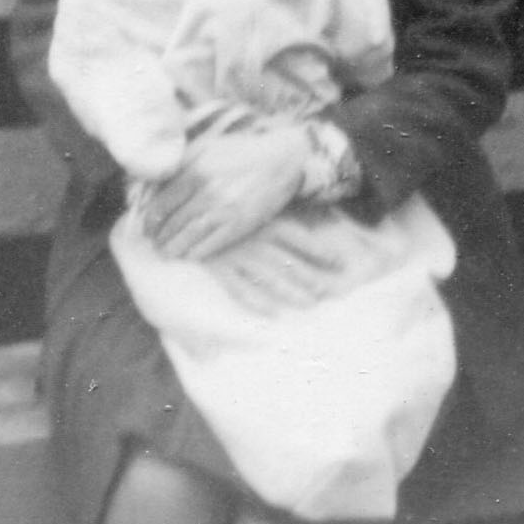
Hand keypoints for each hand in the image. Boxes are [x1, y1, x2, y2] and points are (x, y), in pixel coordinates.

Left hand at [142, 124, 309, 260]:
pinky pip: (211, 245)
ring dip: (173, 248)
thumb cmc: (240, 151)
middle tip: (154, 242)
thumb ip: (177, 163)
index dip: (148, 219)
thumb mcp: (206, 147)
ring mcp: (225, 209)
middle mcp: (208, 191)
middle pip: (171, 223)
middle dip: (158, 237)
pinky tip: (189, 255)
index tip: (146, 226)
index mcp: (195, 170)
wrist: (282, 160)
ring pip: (188, 237)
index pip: (160, 203)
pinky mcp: (241, 223)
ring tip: (167, 252)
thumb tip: (149, 184)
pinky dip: (196, 253)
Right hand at [205, 213, 351, 314]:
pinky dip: (256, 302)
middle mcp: (253, 237)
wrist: (181, 220)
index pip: (298, 237)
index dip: (321, 250)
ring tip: (310, 303)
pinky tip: (273, 314)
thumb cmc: (227, 216)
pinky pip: (240, 289)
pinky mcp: (217, 269)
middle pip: (288, 260)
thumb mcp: (254, 209)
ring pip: (269, 276)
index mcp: (263, 220)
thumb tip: (314, 213)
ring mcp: (235, 254)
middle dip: (310, 276)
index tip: (342, 264)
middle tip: (330, 291)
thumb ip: (279, 213)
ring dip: (291, 291)